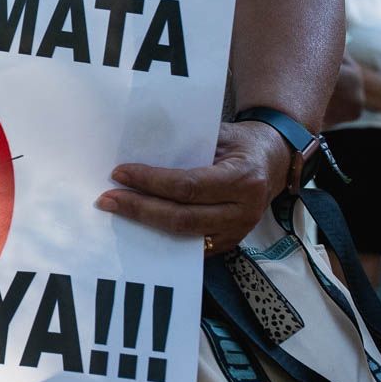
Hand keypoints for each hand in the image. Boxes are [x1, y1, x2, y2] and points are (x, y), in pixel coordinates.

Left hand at [96, 120, 290, 251]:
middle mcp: (244, 210)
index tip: (120, 173)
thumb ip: (184, 144)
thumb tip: (136, 149)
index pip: (188, 185)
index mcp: (243, 179)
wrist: (273, 161)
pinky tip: (136, 228)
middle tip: (107, 199)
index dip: (151, 182)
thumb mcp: (218, 134)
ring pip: (183, 235)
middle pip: (182, 217)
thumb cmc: (239, 144)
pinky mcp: (229, 243)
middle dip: (140, 208)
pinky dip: (161, 238)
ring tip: (116, 212)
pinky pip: (190, 246)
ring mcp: (238, 232)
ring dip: (145, 225)